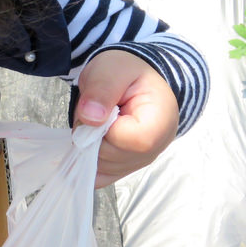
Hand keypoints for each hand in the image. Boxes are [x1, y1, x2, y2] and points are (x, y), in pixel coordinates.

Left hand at [74, 49, 178, 187]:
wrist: (134, 79)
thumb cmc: (127, 72)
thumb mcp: (112, 70)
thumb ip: (102, 90)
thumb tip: (90, 117)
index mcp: (159, 122)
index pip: (123, 140)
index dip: (100, 127)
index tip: (97, 107)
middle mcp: (155, 149)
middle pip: (109, 157)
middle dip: (89, 134)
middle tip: (93, 110)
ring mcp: (140, 161)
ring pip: (100, 167)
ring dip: (87, 144)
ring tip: (97, 121)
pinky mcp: (125, 167)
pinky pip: (100, 176)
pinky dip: (86, 161)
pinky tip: (88, 139)